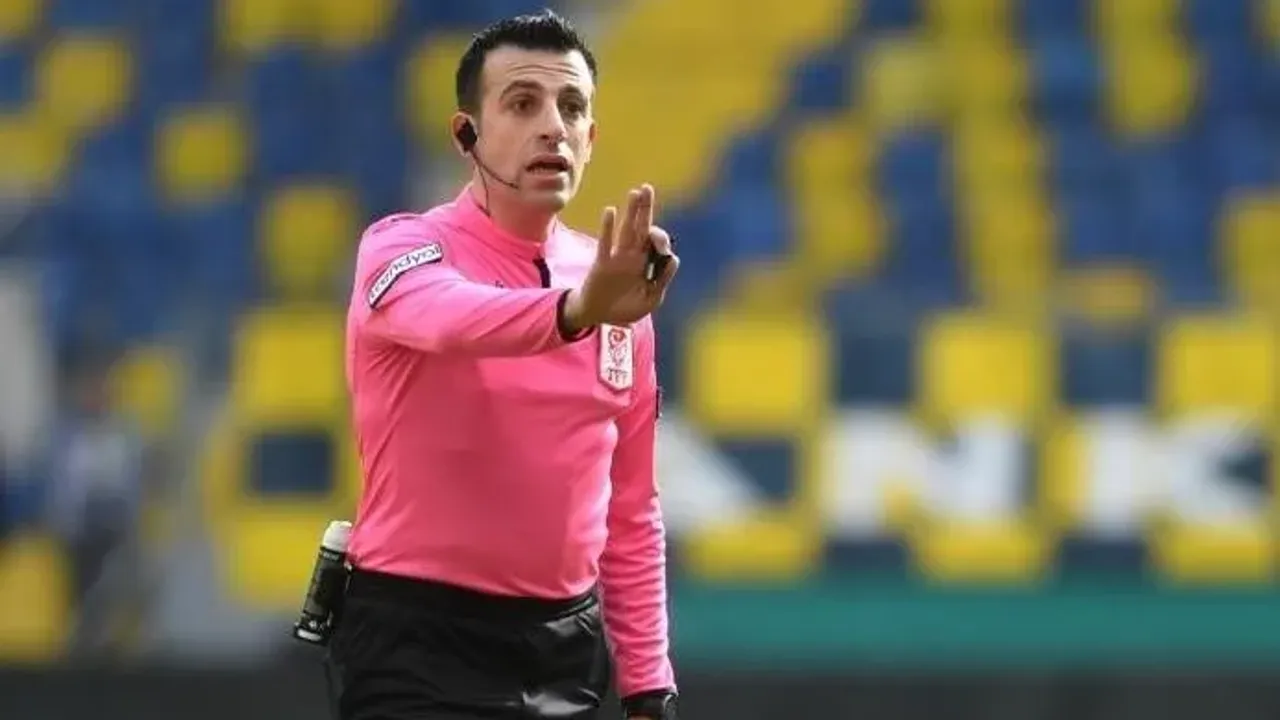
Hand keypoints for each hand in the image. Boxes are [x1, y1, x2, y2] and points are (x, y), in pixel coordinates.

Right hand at [564, 184, 678, 330]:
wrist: (599, 317)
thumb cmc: (626, 308)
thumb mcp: (651, 299)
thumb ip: (663, 280)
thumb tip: (674, 258)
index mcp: (646, 263)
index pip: (655, 242)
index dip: (660, 238)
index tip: (661, 246)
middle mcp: (633, 255)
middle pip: (641, 227)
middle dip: (645, 208)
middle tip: (647, 188)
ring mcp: (617, 257)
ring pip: (626, 230)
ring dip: (630, 212)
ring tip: (635, 193)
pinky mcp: (602, 263)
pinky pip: (605, 243)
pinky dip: (607, 228)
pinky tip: (610, 211)